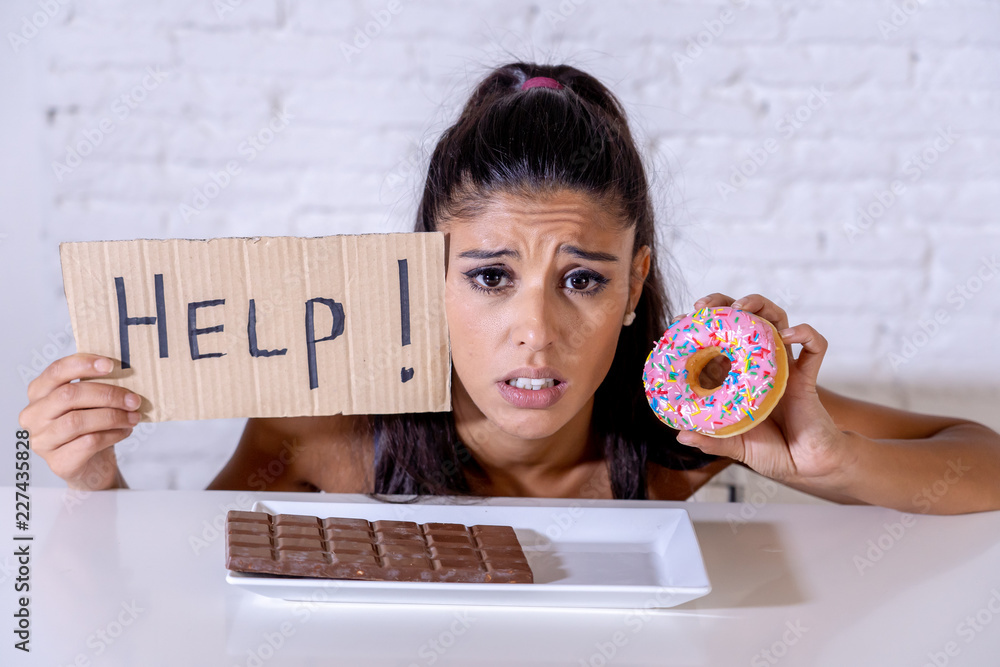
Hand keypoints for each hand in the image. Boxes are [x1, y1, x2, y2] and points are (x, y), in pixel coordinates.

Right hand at [18, 353, 140, 489]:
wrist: (92, 466)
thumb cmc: (89, 427)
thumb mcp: (89, 403)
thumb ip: (95, 386)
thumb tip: (124, 371)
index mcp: (39, 393)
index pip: (55, 372)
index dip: (82, 365)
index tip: (110, 365)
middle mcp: (33, 416)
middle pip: (68, 396)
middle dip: (107, 395)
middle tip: (133, 399)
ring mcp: (42, 441)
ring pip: (77, 421)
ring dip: (113, 416)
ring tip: (133, 417)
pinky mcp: (57, 462)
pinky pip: (88, 442)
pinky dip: (113, 434)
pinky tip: (125, 431)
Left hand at [674, 293, 848, 486]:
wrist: (807, 466)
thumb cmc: (772, 452)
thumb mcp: (735, 446)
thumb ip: (711, 441)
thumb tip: (680, 435)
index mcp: (738, 376)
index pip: (717, 339)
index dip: (700, 326)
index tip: (680, 321)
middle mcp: (759, 364)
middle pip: (744, 319)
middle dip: (724, 303)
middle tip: (704, 307)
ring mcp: (783, 366)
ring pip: (777, 320)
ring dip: (760, 306)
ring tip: (741, 308)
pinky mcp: (807, 377)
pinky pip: (815, 347)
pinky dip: (805, 334)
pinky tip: (789, 335)